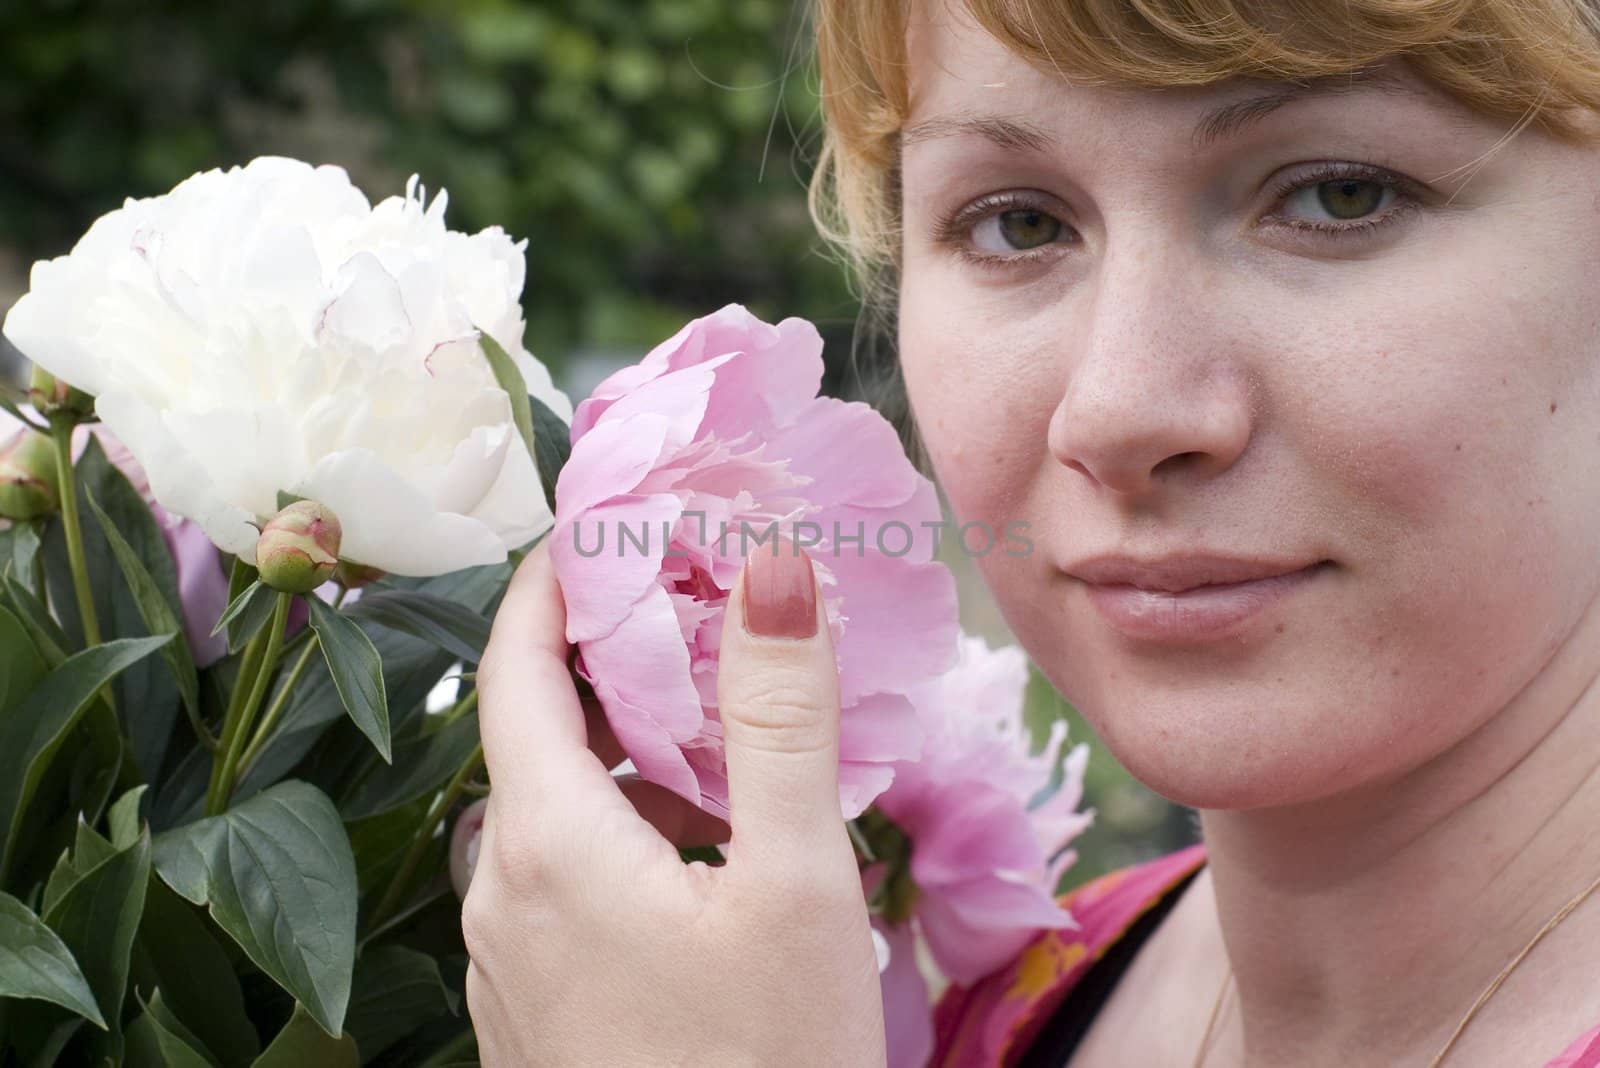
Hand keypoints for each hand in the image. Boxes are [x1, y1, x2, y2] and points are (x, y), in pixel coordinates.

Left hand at [461, 538, 887, 1066]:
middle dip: (611, 661)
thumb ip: (780, 719)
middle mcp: (499, 895)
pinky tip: (704, 855)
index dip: (556, 580)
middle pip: (534, 734)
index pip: (517, 665)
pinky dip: (620, 830)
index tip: (611, 522)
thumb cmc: (765, 1065)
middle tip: (703, 617)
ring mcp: (508, 963)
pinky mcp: (538, 1012)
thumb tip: (773, 564)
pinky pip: (558, 881)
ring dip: (625, 754)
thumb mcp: (796, 883)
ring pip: (551, 812)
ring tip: (725, 736)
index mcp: (545, 842)